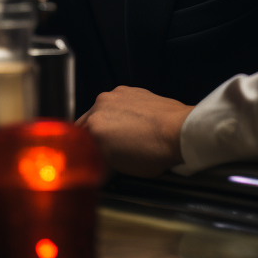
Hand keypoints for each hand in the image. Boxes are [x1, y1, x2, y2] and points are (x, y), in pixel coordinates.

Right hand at [76, 86, 192, 177]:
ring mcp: (118, 95)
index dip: (84, 151)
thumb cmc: (154, 151)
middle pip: (89, 123)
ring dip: (111, 123)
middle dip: (97, 135)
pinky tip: (139, 126)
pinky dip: (126, 113)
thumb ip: (99, 160)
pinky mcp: (134, 90)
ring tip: (129, 138)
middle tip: (111, 150)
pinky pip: (122, 104)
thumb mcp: (118, 167)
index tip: (91, 158)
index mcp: (93, 124)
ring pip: (106, 112)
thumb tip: (95, 163)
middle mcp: (101, 104)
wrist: (180, 132)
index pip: (77, 140)